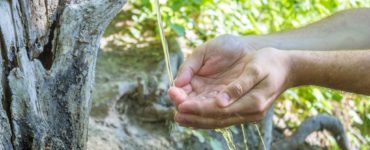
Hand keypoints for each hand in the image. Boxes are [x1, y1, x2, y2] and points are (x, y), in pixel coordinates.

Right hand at [168, 34, 258, 106]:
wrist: (249, 49)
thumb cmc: (224, 47)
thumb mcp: (203, 53)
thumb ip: (189, 67)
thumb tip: (177, 83)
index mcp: (191, 81)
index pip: (180, 94)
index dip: (176, 95)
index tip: (175, 93)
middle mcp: (201, 94)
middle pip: (189, 106)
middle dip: (185, 107)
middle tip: (182, 105)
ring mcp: (215, 99)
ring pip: (203, 112)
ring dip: (197, 113)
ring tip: (193, 111)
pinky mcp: (230, 103)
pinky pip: (221, 111)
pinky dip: (215, 112)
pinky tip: (212, 110)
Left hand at [169, 41, 292, 127]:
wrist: (287, 68)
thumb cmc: (271, 64)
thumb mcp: (256, 69)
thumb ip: (239, 87)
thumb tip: (220, 102)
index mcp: (252, 103)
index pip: (219, 111)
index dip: (198, 109)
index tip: (181, 106)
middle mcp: (249, 113)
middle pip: (216, 119)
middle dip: (194, 117)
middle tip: (175, 114)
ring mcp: (247, 113)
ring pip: (218, 120)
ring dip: (198, 119)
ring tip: (180, 116)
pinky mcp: (243, 110)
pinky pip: (222, 116)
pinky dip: (207, 116)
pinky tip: (195, 113)